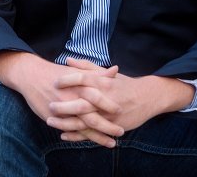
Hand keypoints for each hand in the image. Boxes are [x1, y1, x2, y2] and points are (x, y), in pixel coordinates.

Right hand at [0, 52, 123, 147]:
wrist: (31, 75)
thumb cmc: (56, 72)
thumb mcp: (78, 71)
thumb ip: (98, 73)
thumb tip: (116, 70)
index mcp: (80, 85)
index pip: (99, 97)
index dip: (111, 105)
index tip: (122, 110)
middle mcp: (72, 98)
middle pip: (93, 116)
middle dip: (108, 126)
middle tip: (121, 132)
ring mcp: (64, 109)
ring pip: (83, 127)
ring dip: (99, 136)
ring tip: (112, 143)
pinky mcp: (56, 117)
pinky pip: (71, 130)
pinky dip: (81, 138)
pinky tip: (90, 142)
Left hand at [47, 58, 193, 142]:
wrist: (147, 97)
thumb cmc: (122, 83)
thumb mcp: (105, 73)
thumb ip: (86, 67)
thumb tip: (67, 60)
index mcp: (103, 82)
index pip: (82, 79)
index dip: (67, 80)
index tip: (55, 82)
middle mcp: (105, 99)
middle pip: (82, 103)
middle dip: (64, 105)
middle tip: (49, 105)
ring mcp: (108, 114)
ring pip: (85, 121)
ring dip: (66, 123)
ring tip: (50, 121)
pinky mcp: (112, 126)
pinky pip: (93, 133)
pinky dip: (77, 136)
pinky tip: (63, 135)